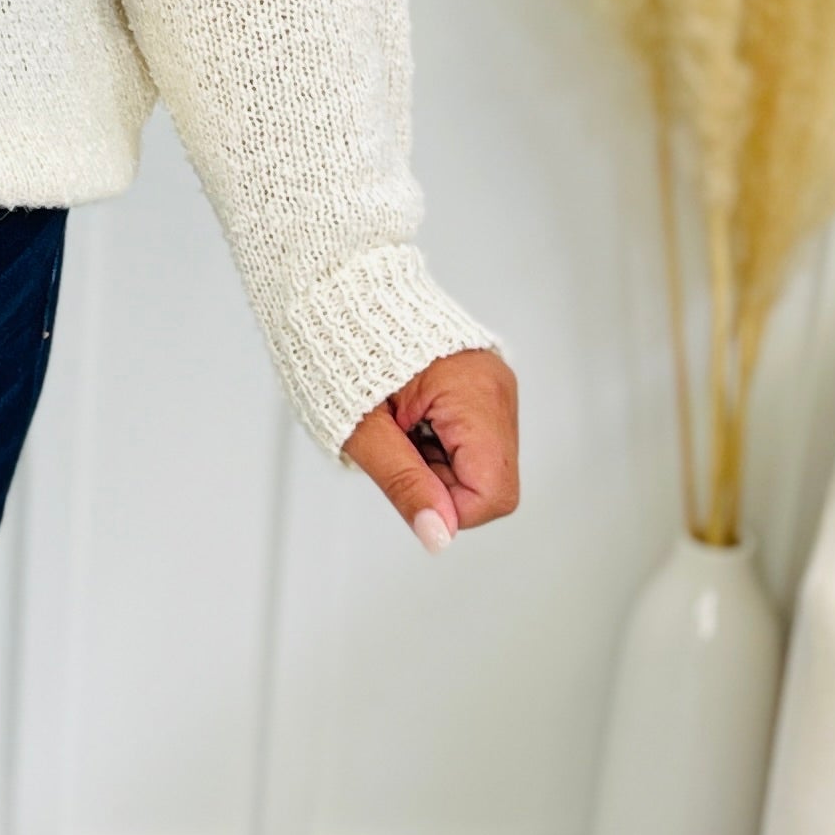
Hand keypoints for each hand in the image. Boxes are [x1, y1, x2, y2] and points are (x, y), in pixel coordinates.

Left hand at [345, 347, 519, 550]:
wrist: (336, 298)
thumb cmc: (342, 352)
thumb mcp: (363, 430)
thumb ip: (404, 484)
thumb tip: (438, 535)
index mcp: (475, 394)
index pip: (492, 492)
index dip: (445, 504)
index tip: (405, 473)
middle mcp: (497, 388)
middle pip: (491, 481)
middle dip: (440, 481)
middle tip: (397, 444)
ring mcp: (494, 387)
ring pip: (483, 465)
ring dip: (439, 464)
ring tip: (402, 427)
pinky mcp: (483, 389)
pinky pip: (474, 442)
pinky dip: (441, 445)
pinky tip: (412, 420)